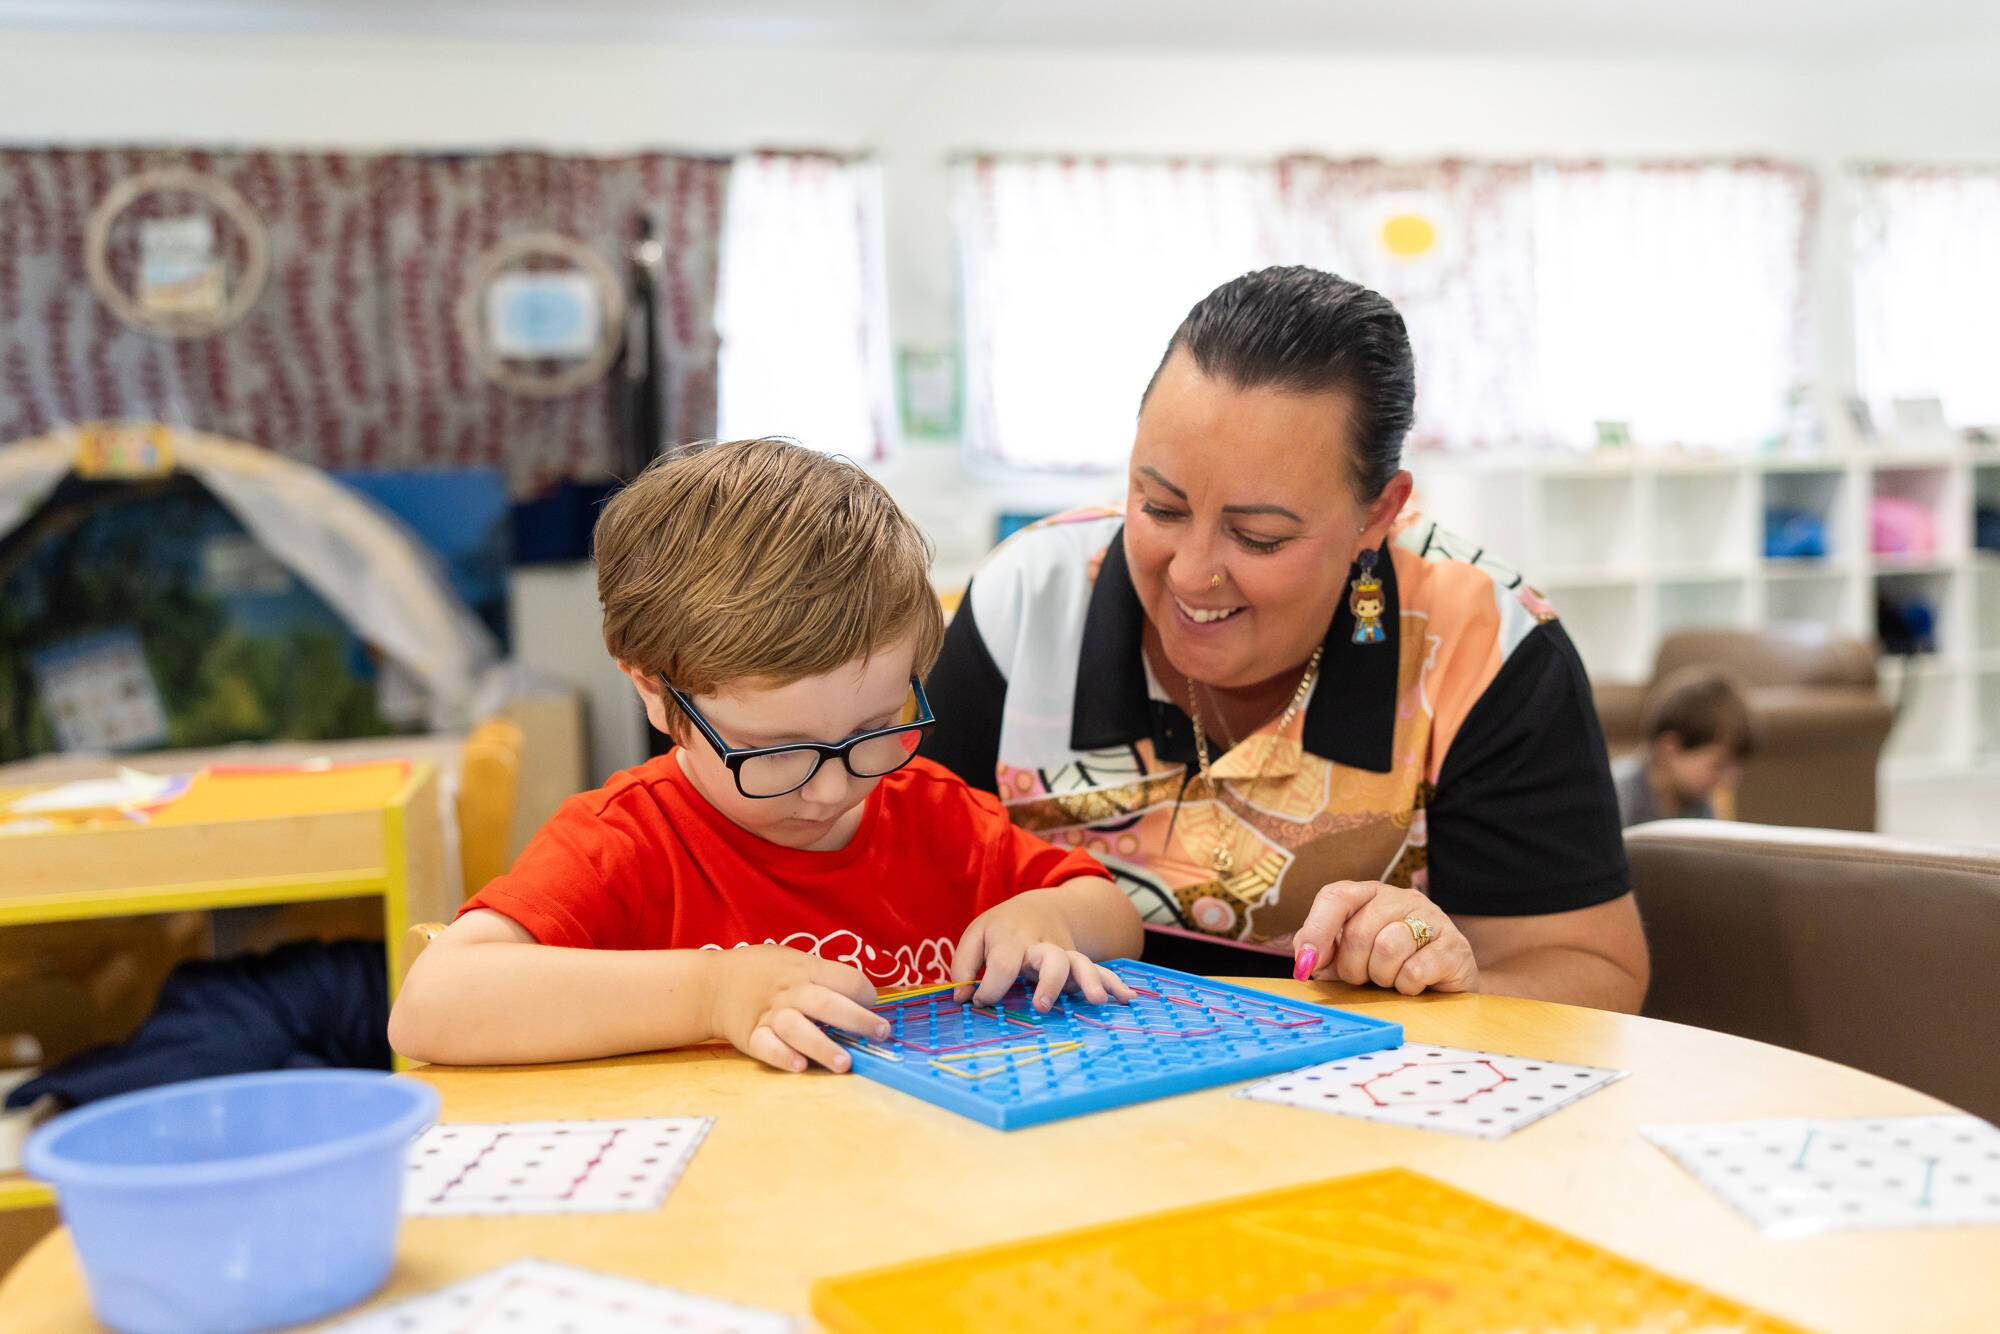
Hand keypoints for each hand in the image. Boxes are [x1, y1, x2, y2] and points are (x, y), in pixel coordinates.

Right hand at [707, 945, 885, 1073]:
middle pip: (826, 1003)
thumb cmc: (764, 973)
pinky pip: (767, 1047)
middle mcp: (789, 991)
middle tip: (881, 1034)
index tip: (874, 1006)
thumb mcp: (794, 961)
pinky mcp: (751, 1036)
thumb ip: (824, 977)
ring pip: (798, 1028)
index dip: (865, 993)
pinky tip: (799, 1066)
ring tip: (845, 1063)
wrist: (712, 984)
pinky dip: (782, 1056)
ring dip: (822, 1046)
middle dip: (857, 1020)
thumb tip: (865, 999)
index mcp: (805, 969)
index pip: (844, 978)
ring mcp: (769, 1014)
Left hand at [952, 889, 1136, 1011]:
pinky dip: (1115, 983)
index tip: (982, 1002)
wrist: (1040, 907)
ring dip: (1090, 981)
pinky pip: (1099, 971)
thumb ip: (963, 966)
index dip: (991, 989)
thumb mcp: (976, 936)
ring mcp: (1064, 954)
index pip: (1003, 965)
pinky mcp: (1078, 964)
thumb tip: (962, 998)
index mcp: (1011, 939)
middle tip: (1042, 1005)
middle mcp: (1041, 946)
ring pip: (1080, 963)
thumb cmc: (1003, 928)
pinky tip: (1128, 998)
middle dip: (1049, 982)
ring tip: (1096, 1000)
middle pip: (1051, 959)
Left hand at [1291, 881, 1478, 996]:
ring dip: (1382, 976)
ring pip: (1389, 947)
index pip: (1336, 896)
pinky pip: (1415, 970)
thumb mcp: (1349, 957)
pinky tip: (1414, 985)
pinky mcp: (1455, 947)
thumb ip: (1323, 951)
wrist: (1444, 989)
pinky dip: (1407, 986)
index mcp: (1370, 894)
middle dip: (1353, 967)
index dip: (1317, 930)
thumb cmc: (1388, 969)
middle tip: (1364, 978)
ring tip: (1391, 979)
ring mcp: (1432, 919)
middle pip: (1360, 931)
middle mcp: (1401, 898)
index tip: (1307, 963)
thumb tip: (1306, 958)